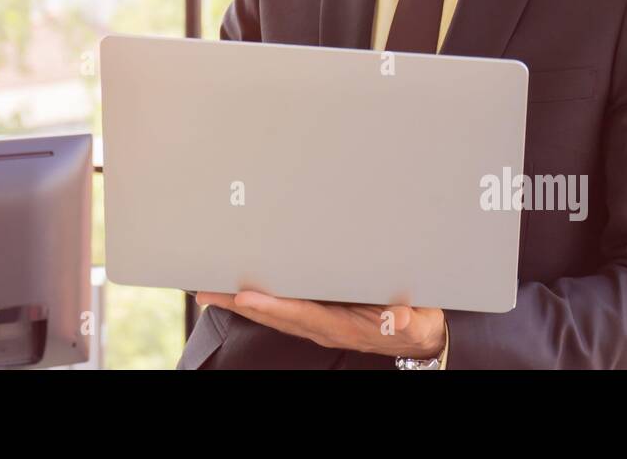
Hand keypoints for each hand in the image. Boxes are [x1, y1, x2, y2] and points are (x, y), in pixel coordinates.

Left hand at [194, 290, 445, 358]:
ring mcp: (318, 324)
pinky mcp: (317, 317)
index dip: (274, 307)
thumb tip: (400, 318)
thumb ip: (408, 319)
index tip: (247, 297)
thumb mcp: (417, 319)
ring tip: (210, 290)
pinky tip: (238, 294)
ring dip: (240, 304)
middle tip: (208, 290)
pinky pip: (281, 311)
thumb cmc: (415, 322)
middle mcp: (324, 328)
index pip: (303, 315)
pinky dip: (257, 303)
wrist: (418, 335)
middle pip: (276, 316)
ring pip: (273, 315)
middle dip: (241, 304)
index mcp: (344, 326)